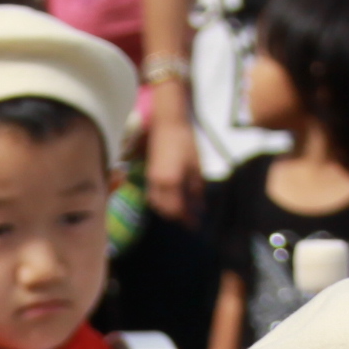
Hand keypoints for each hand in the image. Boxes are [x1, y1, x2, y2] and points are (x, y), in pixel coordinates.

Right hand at [146, 99, 202, 223]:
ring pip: (156, 204)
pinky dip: (161, 202)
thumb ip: (196, 190)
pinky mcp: (149, 173)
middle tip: (190, 219)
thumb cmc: (186, 142)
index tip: (196, 224)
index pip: (178, 209)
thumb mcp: (196, 167)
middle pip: (165, 210)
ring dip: (167, 211)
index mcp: (171, 183)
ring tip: (181, 211)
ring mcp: (151, 179)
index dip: (187, 219)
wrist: (167, 124)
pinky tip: (171, 199)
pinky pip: (152, 195)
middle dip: (177, 217)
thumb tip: (199, 207)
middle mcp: (158, 184)